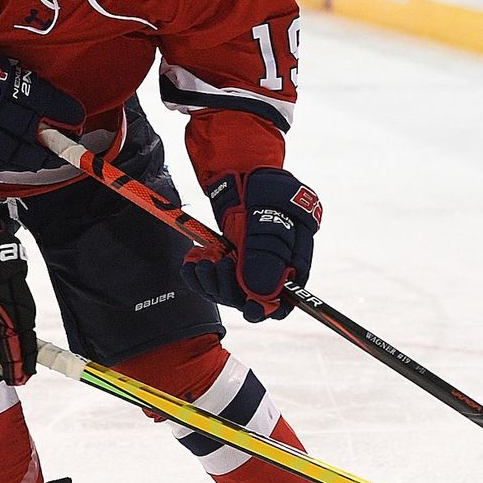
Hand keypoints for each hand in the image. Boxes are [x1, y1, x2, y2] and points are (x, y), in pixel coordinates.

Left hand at [180, 168, 321, 321]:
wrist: (250, 173)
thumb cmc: (271, 195)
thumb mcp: (272, 222)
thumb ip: (267, 257)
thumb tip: (260, 295)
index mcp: (290, 267)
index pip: (280, 305)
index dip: (263, 310)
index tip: (247, 307)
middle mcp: (268, 273)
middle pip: (247, 301)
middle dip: (228, 288)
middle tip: (219, 263)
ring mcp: (245, 268)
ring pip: (225, 292)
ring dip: (209, 280)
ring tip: (203, 259)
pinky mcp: (227, 261)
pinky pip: (210, 280)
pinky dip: (197, 274)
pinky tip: (192, 261)